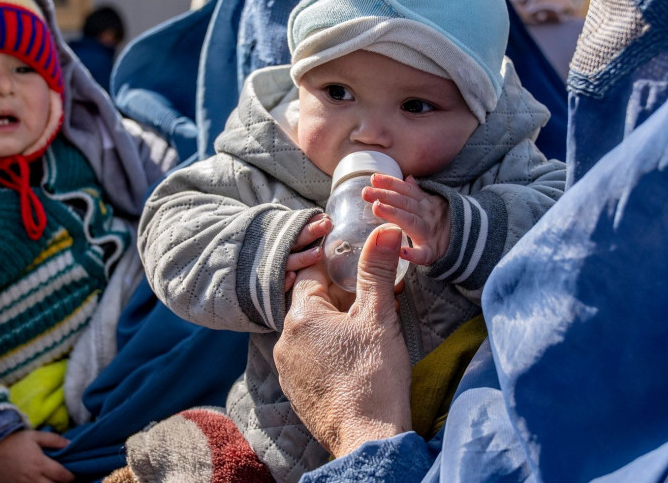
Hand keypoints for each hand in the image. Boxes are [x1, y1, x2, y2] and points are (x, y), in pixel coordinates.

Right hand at [0, 429, 72, 482]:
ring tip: (51, 481)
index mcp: (40, 464)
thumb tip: (70, 444)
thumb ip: (54, 439)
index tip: (73, 475)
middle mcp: (32, 477)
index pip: (62, 476)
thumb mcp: (36, 435)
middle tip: (63, 480)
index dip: (71, 477)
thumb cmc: (15, 441)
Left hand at [275, 227, 411, 457]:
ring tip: (368, 326)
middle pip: (313, 302)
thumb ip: (377, 270)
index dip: (337, 262)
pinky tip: (354, 355)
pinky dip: (329, 349)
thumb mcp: (379, 316)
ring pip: (312, 331)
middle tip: (374, 295)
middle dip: (343, 295)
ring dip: (336, 323)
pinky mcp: (296, 390)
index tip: (358, 259)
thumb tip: (384, 230)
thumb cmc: (373, 375)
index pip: (313, 273)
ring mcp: (287, 369)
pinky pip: (310, 356)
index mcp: (300, 316)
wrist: (367, 436)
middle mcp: (284, 340)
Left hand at [363, 175, 450, 265]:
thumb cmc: (444, 222)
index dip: (390, 183)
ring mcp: (430, 233)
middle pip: (405, 203)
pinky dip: (414, 254)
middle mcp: (427, 215)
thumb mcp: (434, 203)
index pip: (406, 191)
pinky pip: (424, 254)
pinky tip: (401, 252)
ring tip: (376, 207)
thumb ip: (418, 192)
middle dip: (385, 195)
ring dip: (394, 214)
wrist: (471, 240)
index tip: (373, 178)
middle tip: (366, 192)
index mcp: (426, 203)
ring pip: (411, 222)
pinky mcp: (433, 252)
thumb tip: (408, 178)